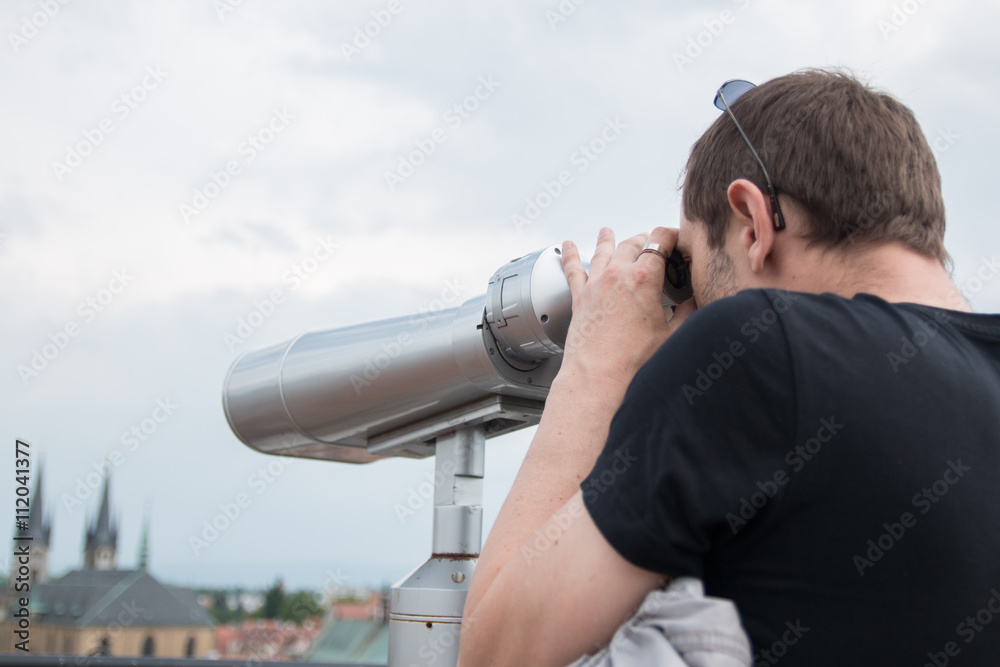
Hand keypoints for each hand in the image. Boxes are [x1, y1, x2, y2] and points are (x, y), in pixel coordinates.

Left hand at [560, 226, 696, 387]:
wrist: (598, 377)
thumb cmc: (633, 361)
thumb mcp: (672, 335)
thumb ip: (687, 312)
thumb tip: (695, 301)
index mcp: (643, 278)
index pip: (660, 240)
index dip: (671, 235)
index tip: (677, 238)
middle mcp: (616, 275)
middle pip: (633, 243)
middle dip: (645, 239)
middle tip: (653, 242)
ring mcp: (596, 284)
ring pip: (603, 251)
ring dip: (608, 239)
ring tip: (607, 231)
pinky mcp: (580, 298)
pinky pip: (573, 269)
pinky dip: (570, 255)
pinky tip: (567, 246)